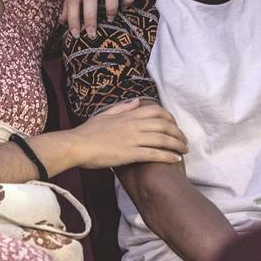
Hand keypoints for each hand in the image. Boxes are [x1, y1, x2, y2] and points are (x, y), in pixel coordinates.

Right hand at [71, 99, 187, 167]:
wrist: (76, 146)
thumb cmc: (87, 132)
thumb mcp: (105, 114)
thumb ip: (122, 108)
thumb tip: (136, 101)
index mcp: (128, 115)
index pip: (156, 111)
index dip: (170, 118)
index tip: (174, 126)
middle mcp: (134, 125)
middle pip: (164, 125)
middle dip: (178, 132)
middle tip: (184, 141)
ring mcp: (133, 139)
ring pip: (162, 139)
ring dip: (177, 144)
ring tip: (184, 150)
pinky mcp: (130, 153)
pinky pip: (154, 153)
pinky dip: (167, 156)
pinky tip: (175, 159)